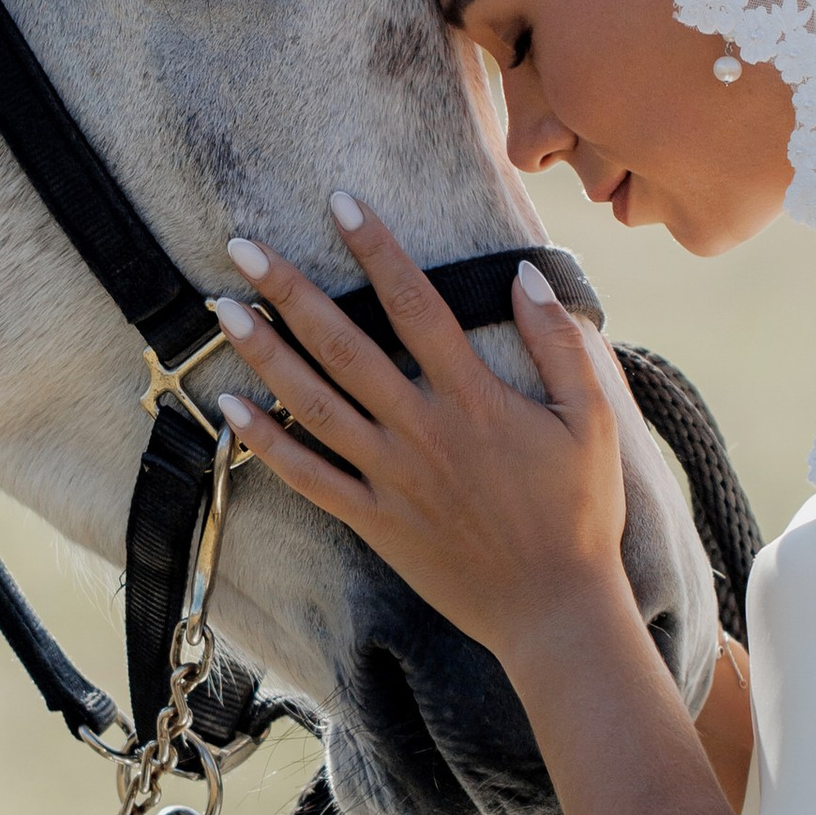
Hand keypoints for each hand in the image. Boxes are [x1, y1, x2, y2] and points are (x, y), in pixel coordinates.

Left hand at [212, 195, 637, 676]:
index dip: (377, 249)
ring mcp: (392, 478)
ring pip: (313, 405)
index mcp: (475, 399)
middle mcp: (423, 431)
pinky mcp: (374, 521)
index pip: (416, 306)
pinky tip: (229, 408)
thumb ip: (562, 342)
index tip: (341, 202)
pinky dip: (266, 444)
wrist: (555, 611)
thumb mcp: (593, 420)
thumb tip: (524, 273)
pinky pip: (309, 477)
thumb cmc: (580, 512)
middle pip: (343, 346)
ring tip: (222, 309)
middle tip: (242, 246)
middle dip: (289, 290)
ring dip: (263, 354)